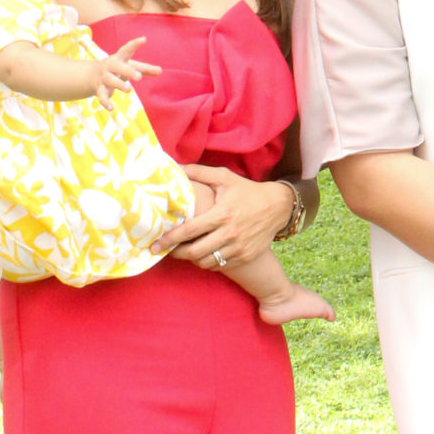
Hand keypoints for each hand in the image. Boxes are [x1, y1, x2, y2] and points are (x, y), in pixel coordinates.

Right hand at [90, 36, 160, 96]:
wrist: (91, 75)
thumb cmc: (117, 69)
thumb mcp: (130, 66)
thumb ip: (145, 69)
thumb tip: (161, 71)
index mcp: (119, 58)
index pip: (126, 49)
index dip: (134, 44)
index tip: (143, 39)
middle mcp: (110, 66)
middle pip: (117, 67)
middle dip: (127, 71)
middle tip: (139, 77)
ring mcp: (104, 77)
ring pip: (110, 80)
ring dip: (119, 85)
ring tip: (129, 90)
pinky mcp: (99, 89)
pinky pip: (101, 96)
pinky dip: (105, 102)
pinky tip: (111, 108)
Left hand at [161, 165, 294, 269]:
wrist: (278, 206)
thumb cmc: (247, 191)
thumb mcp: (225, 177)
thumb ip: (200, 173)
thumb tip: (177, 167)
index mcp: (222, 214)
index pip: (190, 231)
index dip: (170, 239)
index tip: (156, 244)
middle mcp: (230, 233)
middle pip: (195, 252)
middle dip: (176, 254)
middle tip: (166, 251)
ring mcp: (239, 247)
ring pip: (207, 262)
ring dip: (191, 260)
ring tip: (184, 253)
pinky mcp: (245, 256)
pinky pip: (221, 265)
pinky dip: (208, 263)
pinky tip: (202, 255)